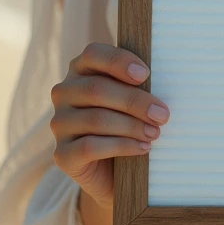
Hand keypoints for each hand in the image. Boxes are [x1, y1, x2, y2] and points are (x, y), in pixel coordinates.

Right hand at [50, 42, 169, 209]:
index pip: (92, 54)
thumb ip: (137, 84)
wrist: (115, 171)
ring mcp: (59, 124)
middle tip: (162, 114)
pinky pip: (91, 146)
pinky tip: (142, 148)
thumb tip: (163, 79)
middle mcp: (63, 93)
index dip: (119, 62)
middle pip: (97, 89)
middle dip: (135, 102)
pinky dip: (122, 146)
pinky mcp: (62, 154)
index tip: (146, 74)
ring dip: (132, 126)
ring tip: (155, 133)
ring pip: (96, 119)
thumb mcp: (132, 97)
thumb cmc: (128, 120)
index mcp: (80, 68)